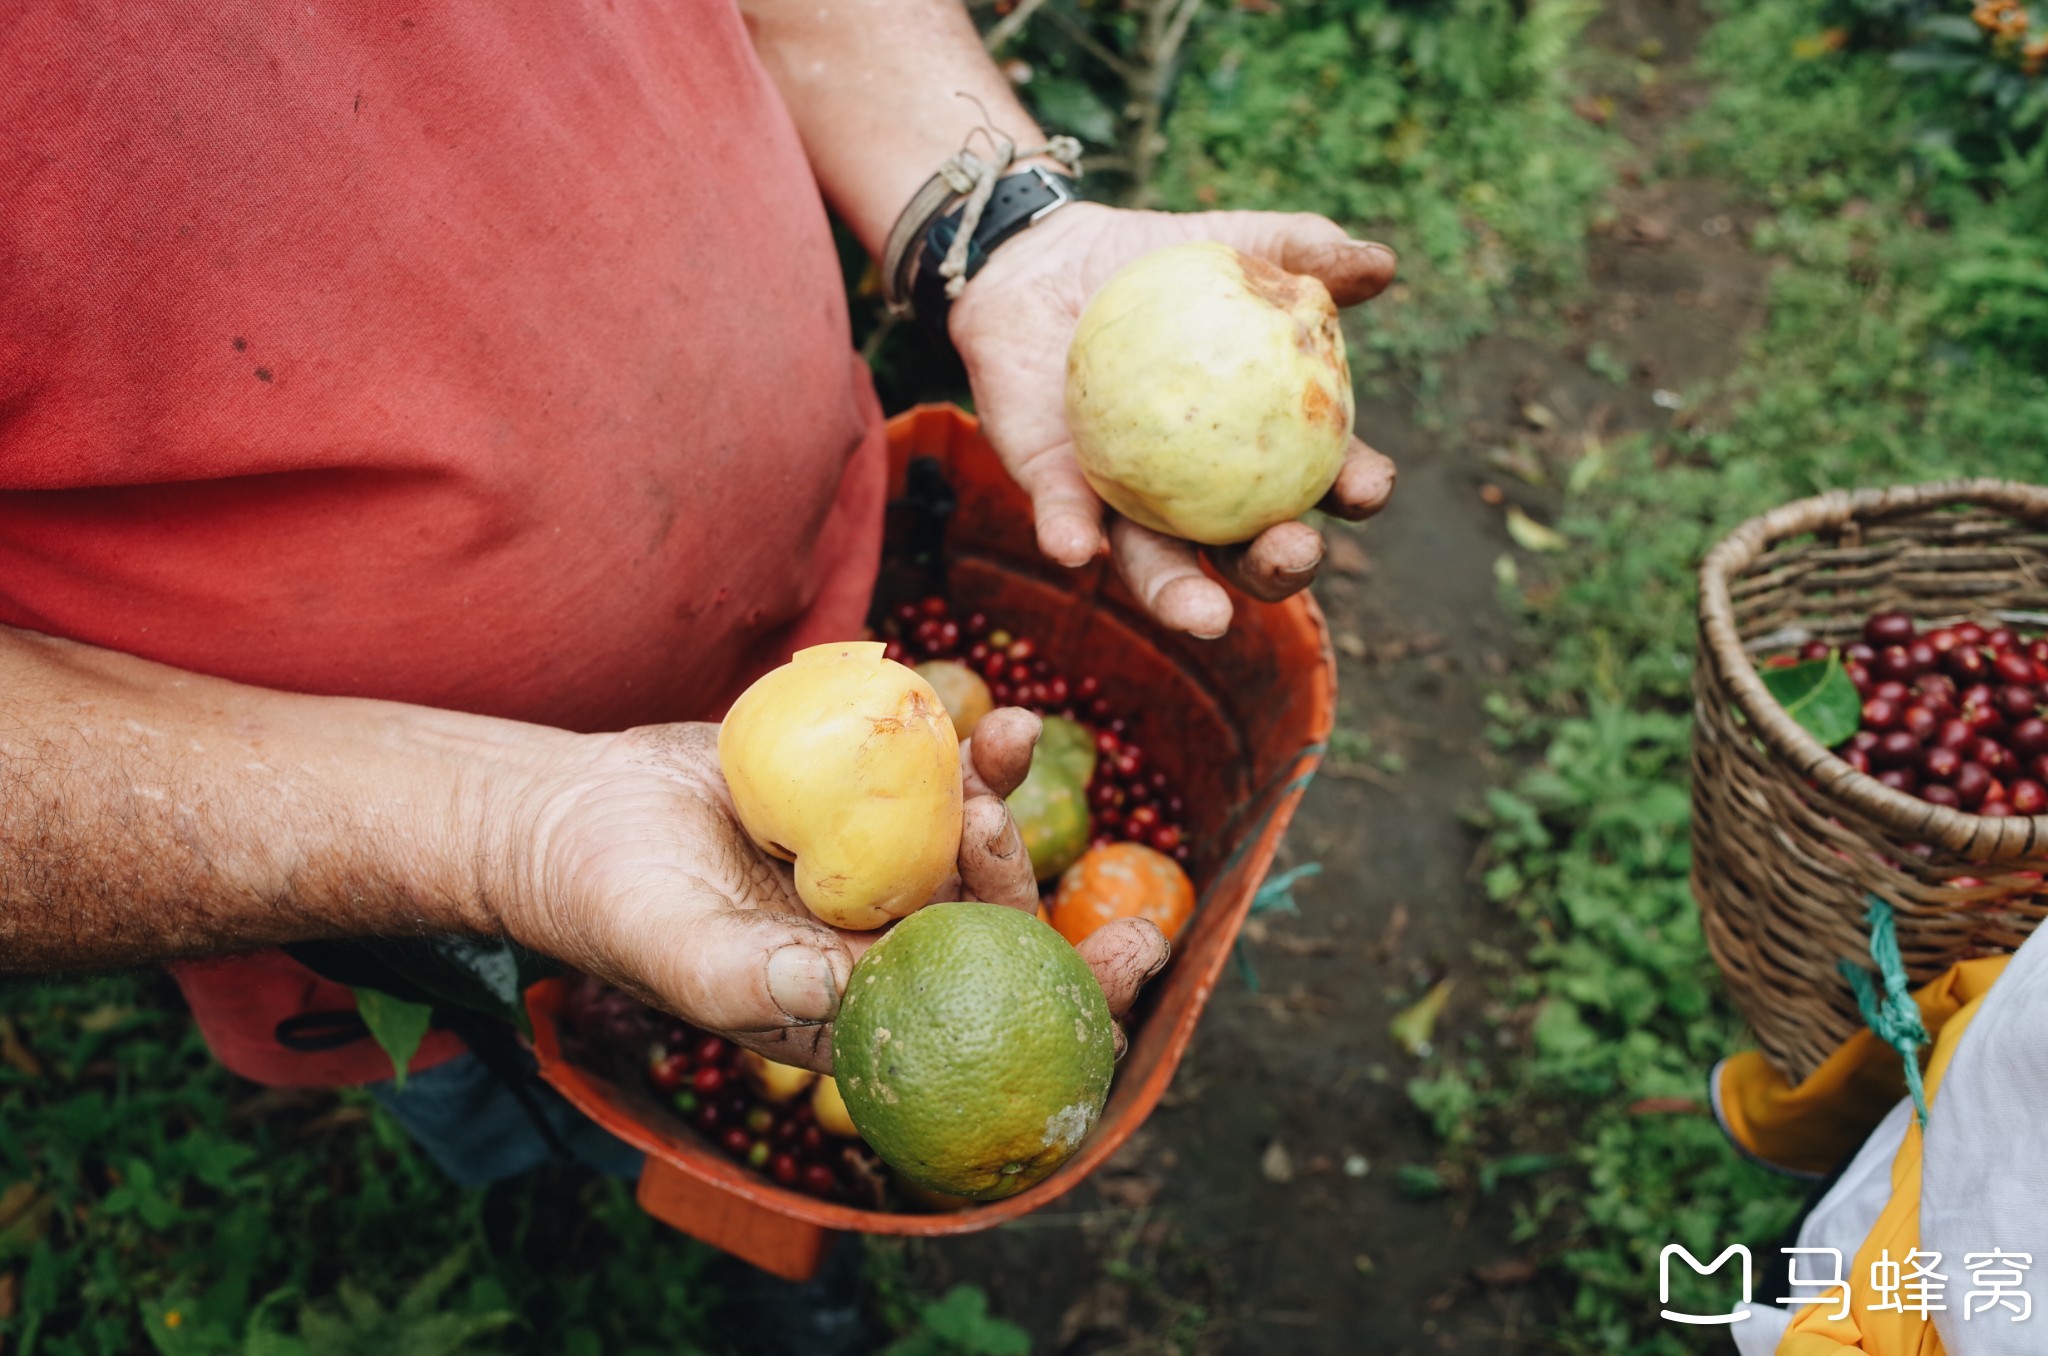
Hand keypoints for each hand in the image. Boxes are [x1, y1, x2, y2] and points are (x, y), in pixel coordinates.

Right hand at [495, 709, 1169, 1072]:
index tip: (1137, 955)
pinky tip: (998, 719)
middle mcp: (889, 949)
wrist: (582, 815)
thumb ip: (751, 979)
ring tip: (994, 752)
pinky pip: (947, 785)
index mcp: (863, 1011)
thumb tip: (837, 988)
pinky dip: (981, 754)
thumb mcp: (678, 948)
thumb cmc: (618, 903)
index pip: (990, 1027)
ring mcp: (886, 876)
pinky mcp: (873, 808)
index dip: (1079, 1005)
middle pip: (1000, 935)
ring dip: (1003, 807)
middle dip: (1037, 887)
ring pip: (980, 854)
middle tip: (1009, 824)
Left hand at [949, 202, 1398, 638]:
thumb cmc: (1159, 261)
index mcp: (1264, 444)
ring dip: (1182, 597)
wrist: (1045, 257)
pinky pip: (1065, 521)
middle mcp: (1202, 492)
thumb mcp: (1238, 246)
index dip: (1355, 491)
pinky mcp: (1057, 493)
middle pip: (1249, 551)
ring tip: (1206, 617)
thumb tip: (1380, 263)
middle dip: (1279, 570)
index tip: (1368, 485)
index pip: (1325, 479)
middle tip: (1294, 552)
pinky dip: (1070, 538)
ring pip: (1161, 565)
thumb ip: (1304, 251)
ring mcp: (1129, 501)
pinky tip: (1076, 549)